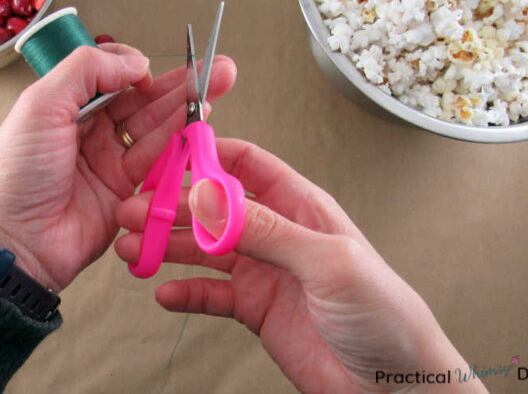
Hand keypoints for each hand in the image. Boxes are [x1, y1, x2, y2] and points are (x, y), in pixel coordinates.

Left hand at [0, 44, 235, 291]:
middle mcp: (90, 130)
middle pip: (143, 100)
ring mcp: (109, 162)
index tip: (149, 69)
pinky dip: (181, 145)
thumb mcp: (40, 105)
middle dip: (181, 84)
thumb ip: (86, 70)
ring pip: (156, 129)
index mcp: (65, 104)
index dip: (135, 68)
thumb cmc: (15, 173)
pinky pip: (159, 164)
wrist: (13, 242)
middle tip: (220, 69)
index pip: (111, 74)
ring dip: (187, 110)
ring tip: (217, 90)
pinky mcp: (127, 192)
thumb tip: (135, 61)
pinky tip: (201, 127)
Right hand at [115, 139, 487, 393]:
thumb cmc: (384, 313)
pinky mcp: (257, 310)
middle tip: (134, 211)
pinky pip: (211, 295)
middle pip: (214, 209)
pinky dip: (186, 293)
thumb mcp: (327, 261)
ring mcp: (266, 272)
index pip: (246, 166)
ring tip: (133, 247)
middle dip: (172, 207)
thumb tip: (211, 197)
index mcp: (301, 207)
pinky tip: (165, 293)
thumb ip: (268, 229)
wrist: (394, 383)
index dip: (206, 157)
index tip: (166, 158)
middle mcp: (279, 234)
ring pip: (205, 251)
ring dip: (169, 248)